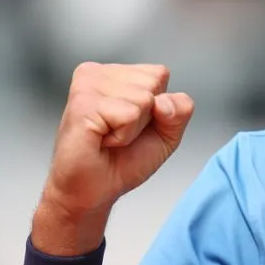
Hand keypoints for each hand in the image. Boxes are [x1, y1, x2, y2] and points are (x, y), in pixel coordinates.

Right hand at [34, 63, 193, 252]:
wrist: (93, 191)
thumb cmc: (122, 160)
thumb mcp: (167, 133)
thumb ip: (181, 109)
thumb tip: (164, 102)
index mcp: (115, 73)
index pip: (160, 74)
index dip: (158, 108)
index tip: (131, 125)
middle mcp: (99, 73)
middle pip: (155, 82)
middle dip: (146, 118)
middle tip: (118, 133)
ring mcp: (89, 85)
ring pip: (145, 98)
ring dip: (133, 129)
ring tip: (109, 137)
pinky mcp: (83, 102)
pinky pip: (129, 114)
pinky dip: (123, 136)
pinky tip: (102, 140)